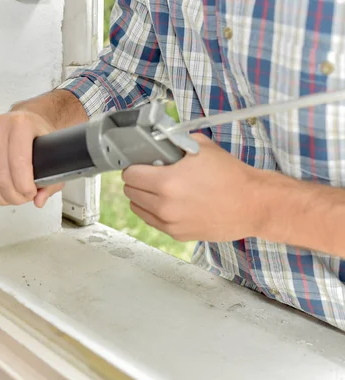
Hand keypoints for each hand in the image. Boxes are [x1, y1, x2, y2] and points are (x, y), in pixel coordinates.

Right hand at [0, 110, 63, 207]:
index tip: (30, 193)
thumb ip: (51, 181)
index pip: (18, 163)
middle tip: (21, 198)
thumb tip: (39, 200)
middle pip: (0, 174)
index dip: (24, 186)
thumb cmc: (37, 136)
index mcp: (21, 125)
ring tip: (9, 197)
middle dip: (11, 194)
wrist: (24, 122)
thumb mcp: (52, 155)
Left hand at [122, 133, 263, 241]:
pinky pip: (153, 221)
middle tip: (149, 175)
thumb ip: (175, 143)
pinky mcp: (177, 234)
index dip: (133, 167)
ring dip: (143, 197)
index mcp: (167, 182)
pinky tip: (169, 202)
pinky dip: (155, 211)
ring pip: (138, 209)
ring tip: (157, 189)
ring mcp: (170, 222)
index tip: (140, 165)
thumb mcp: (202, 148)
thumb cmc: (231, 176)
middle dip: (137, 181)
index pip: (129, 175)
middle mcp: (164, 205)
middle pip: (130, 192)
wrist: (253, 204)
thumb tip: (158, 141)